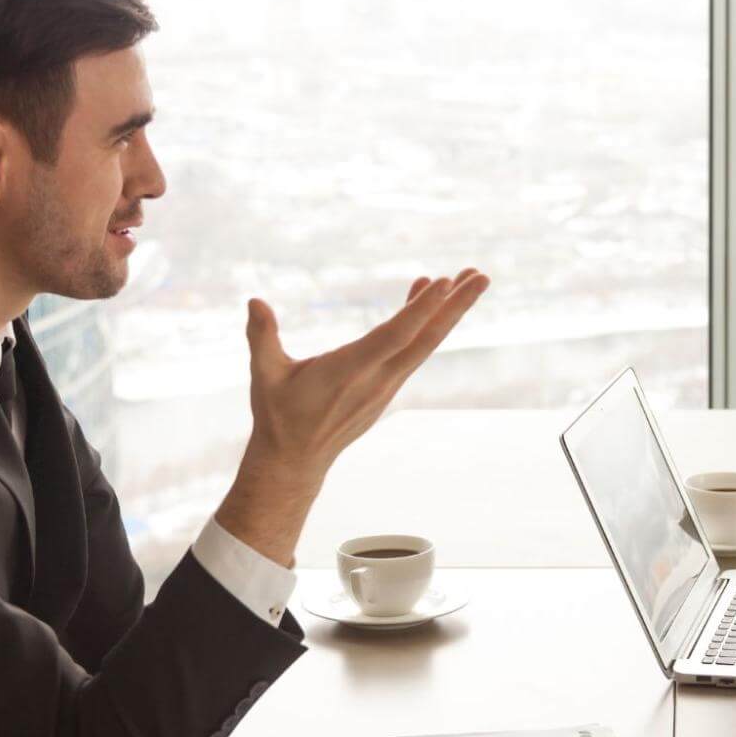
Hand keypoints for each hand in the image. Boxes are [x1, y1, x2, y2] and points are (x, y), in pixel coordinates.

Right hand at [218, 270, 489, 562]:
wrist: (295, 461)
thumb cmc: (278, 416)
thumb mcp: (265, 376)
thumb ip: (262, 337)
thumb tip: (254, 301)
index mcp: (349, 372)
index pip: (394, 337)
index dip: (419, 310)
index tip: (444, 282)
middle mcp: (377, 379)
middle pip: (425, 338)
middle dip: (455, 305)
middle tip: (481, 276)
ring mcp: (386, 385)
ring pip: (425, 343)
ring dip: (448, 311)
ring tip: (470, 278)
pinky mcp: (386, 387)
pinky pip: (413, 349)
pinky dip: (424, 322)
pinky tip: (427, 296)